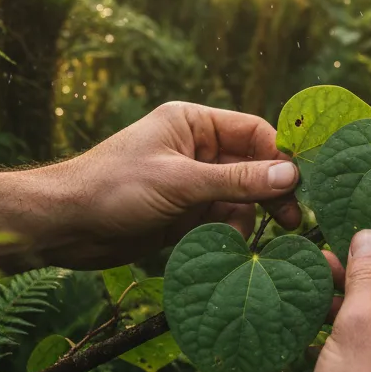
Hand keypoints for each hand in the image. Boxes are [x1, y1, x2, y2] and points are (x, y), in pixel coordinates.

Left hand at [0, 102, 300, 269]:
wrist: (63, 227)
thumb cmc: (114, 187)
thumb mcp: (181, 182)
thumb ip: (237, 180)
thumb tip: (291, 175)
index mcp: (193, 124)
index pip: (254, 131)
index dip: (281, 155)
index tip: (306, 181)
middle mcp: (196, 149)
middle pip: (252, 166)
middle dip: (272, 190)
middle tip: (293, 218)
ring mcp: (191, 184)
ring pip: (239, 197)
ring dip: (252, 216)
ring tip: (267, 237)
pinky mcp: (184, 215)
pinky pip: (221, 221)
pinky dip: (232, 233)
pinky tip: (237, 247)